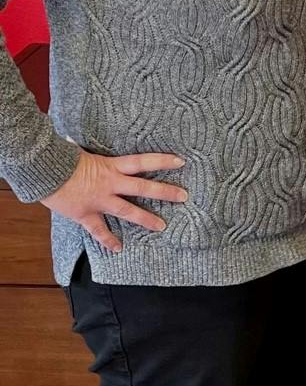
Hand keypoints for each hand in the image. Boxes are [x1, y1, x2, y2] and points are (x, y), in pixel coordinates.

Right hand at [40, 151, 187, 252]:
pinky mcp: (85, 214)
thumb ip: (95, 152)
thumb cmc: (61, 157)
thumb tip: (90, 137)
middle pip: (143, 187)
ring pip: (127, 210)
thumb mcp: (84, 150)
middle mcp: (110, 183)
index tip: (181, 161)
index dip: (162, 161)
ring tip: (161, 226)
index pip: (143, 161)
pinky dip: (108, 240)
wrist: (42, 172)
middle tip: (184, 196)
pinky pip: (99, 230)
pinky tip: (118, 248)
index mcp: (111, 165)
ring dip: (145, 219)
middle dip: (165, 192)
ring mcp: (99, 200)